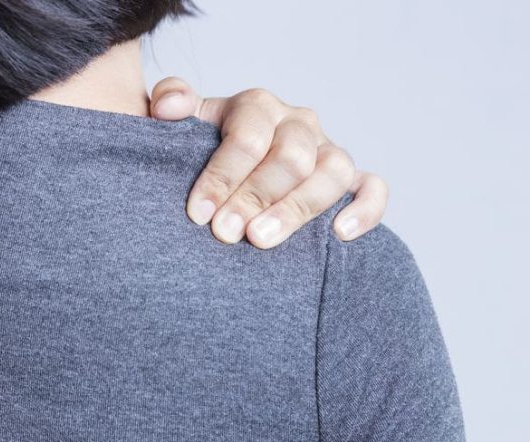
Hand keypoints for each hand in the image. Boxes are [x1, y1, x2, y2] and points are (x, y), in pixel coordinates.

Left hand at [149, 77, 388, 248]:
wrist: (230, 167)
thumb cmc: (203, 151)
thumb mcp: (182, 126)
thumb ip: (171, 104)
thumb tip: (167, 108)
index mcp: (257, 106)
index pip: (248, 136)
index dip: (222, 175)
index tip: (198, 213)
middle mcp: (297, 123)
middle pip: (290, 156)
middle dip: (255, 197)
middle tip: (225, 233)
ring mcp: (326, 150)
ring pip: (332, 171)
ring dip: (297, 208)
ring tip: (263, 239)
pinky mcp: (350, 178)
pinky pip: (371, 187)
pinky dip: (364, 208)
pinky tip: (339, 234)